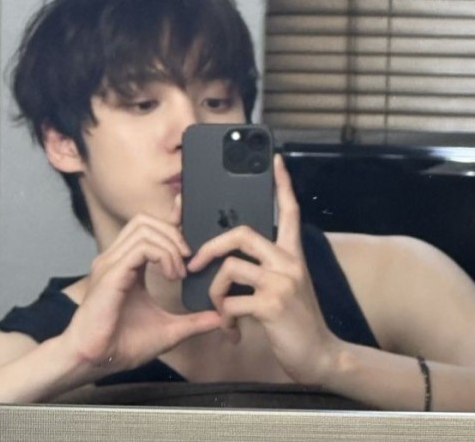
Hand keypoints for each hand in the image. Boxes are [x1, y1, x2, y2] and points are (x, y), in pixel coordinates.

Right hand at [63, 199, 220, 375]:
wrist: (94, 361)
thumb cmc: (123, 345)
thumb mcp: (168, 330)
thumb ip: (193, 321)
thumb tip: (219, 319)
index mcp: (127, 265)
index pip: (147, 227)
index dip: (171, 222)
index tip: (192, 231)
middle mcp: (117, 258)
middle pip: (145, 220)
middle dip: (173, 233)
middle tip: (189, 259)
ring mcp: (112, 262)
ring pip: (144, 228)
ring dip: (170, 246)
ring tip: (179, 272)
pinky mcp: (111, 272)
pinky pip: (141, 247)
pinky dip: (163, 255)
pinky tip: (172, 276)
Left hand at [187, 155, 339, 383]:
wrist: (321, 355)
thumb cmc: (295, 320)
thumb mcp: (286, 286)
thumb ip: (265, 269)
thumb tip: (227, 262)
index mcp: (292, 254)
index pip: (288, 211)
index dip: (282, 185)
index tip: (276, 161)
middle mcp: (290, 261)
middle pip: (242, 233)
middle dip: (211, 246)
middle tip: (194, 263)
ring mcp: (283, 281)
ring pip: (230, 267)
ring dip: (215, 293)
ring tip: (221, 312)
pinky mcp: (273, 304)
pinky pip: (231, 301)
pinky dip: (224, 317)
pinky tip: (232, 331)